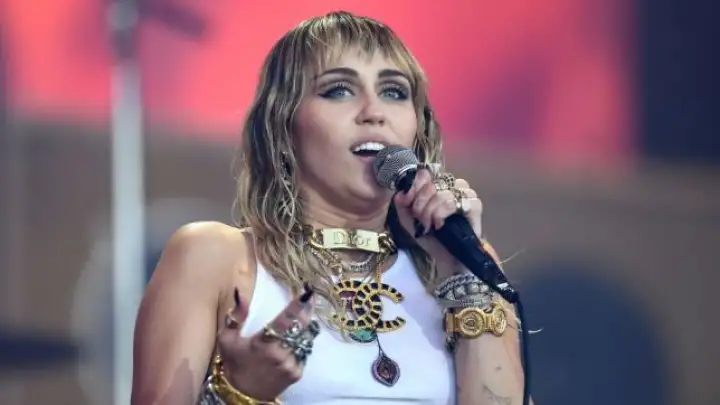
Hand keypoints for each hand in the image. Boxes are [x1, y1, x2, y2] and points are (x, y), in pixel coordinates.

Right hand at [216, 285, 316, 400]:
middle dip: (306, 312)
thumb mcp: (226, 339)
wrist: (242, 395)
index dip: (298, 305)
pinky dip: (302, 345)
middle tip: (308, 301)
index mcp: (264, 342)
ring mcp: (291, 364)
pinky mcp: (296, 373)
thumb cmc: (234, 364)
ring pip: (306, 339)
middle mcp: (281, 353)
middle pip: (301, 327)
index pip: (286, 319)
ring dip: (305, 328)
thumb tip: (241, 294)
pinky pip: (305, 353)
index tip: (307, 292)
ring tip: (302, 319)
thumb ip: (236, 316)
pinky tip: (294, 342)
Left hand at [393, 168, 482, 278]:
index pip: (425, 174)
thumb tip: (401, 192)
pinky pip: (453, 202)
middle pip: (431, 184)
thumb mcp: (409, 221)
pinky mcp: (475, 205)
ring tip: (429, 225)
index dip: (414, 186)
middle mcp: (454, 186)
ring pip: (442, 193)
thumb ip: (402, 204)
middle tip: (421, 220)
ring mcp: (467, 194)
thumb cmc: (431, 237)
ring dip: (430, 211)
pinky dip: (442, 214)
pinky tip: (440, 225)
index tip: (407, 202)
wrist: (447, 259)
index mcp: (439, 185)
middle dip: (420, 204)